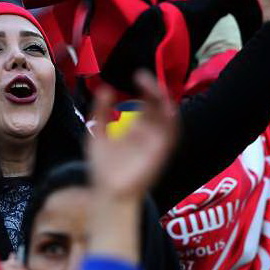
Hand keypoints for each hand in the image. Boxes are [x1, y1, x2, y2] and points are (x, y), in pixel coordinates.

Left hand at [88, 71, 179, 199]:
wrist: (107, 193)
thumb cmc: (103, 168)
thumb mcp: (98, 134)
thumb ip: (101, 113)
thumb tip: (105, 89)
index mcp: (136, 129)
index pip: (147, 103)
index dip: (145, 88)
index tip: (137, 75)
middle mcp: (149, 134)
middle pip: (158, 107)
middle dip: (154, 90)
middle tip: (143, 77)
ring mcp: (155, 143)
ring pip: (167, 118)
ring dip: (164, 102)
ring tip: (155, 88)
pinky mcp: (160, 155)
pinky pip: (171, 136)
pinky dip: (171, 122)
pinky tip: (166, 108)